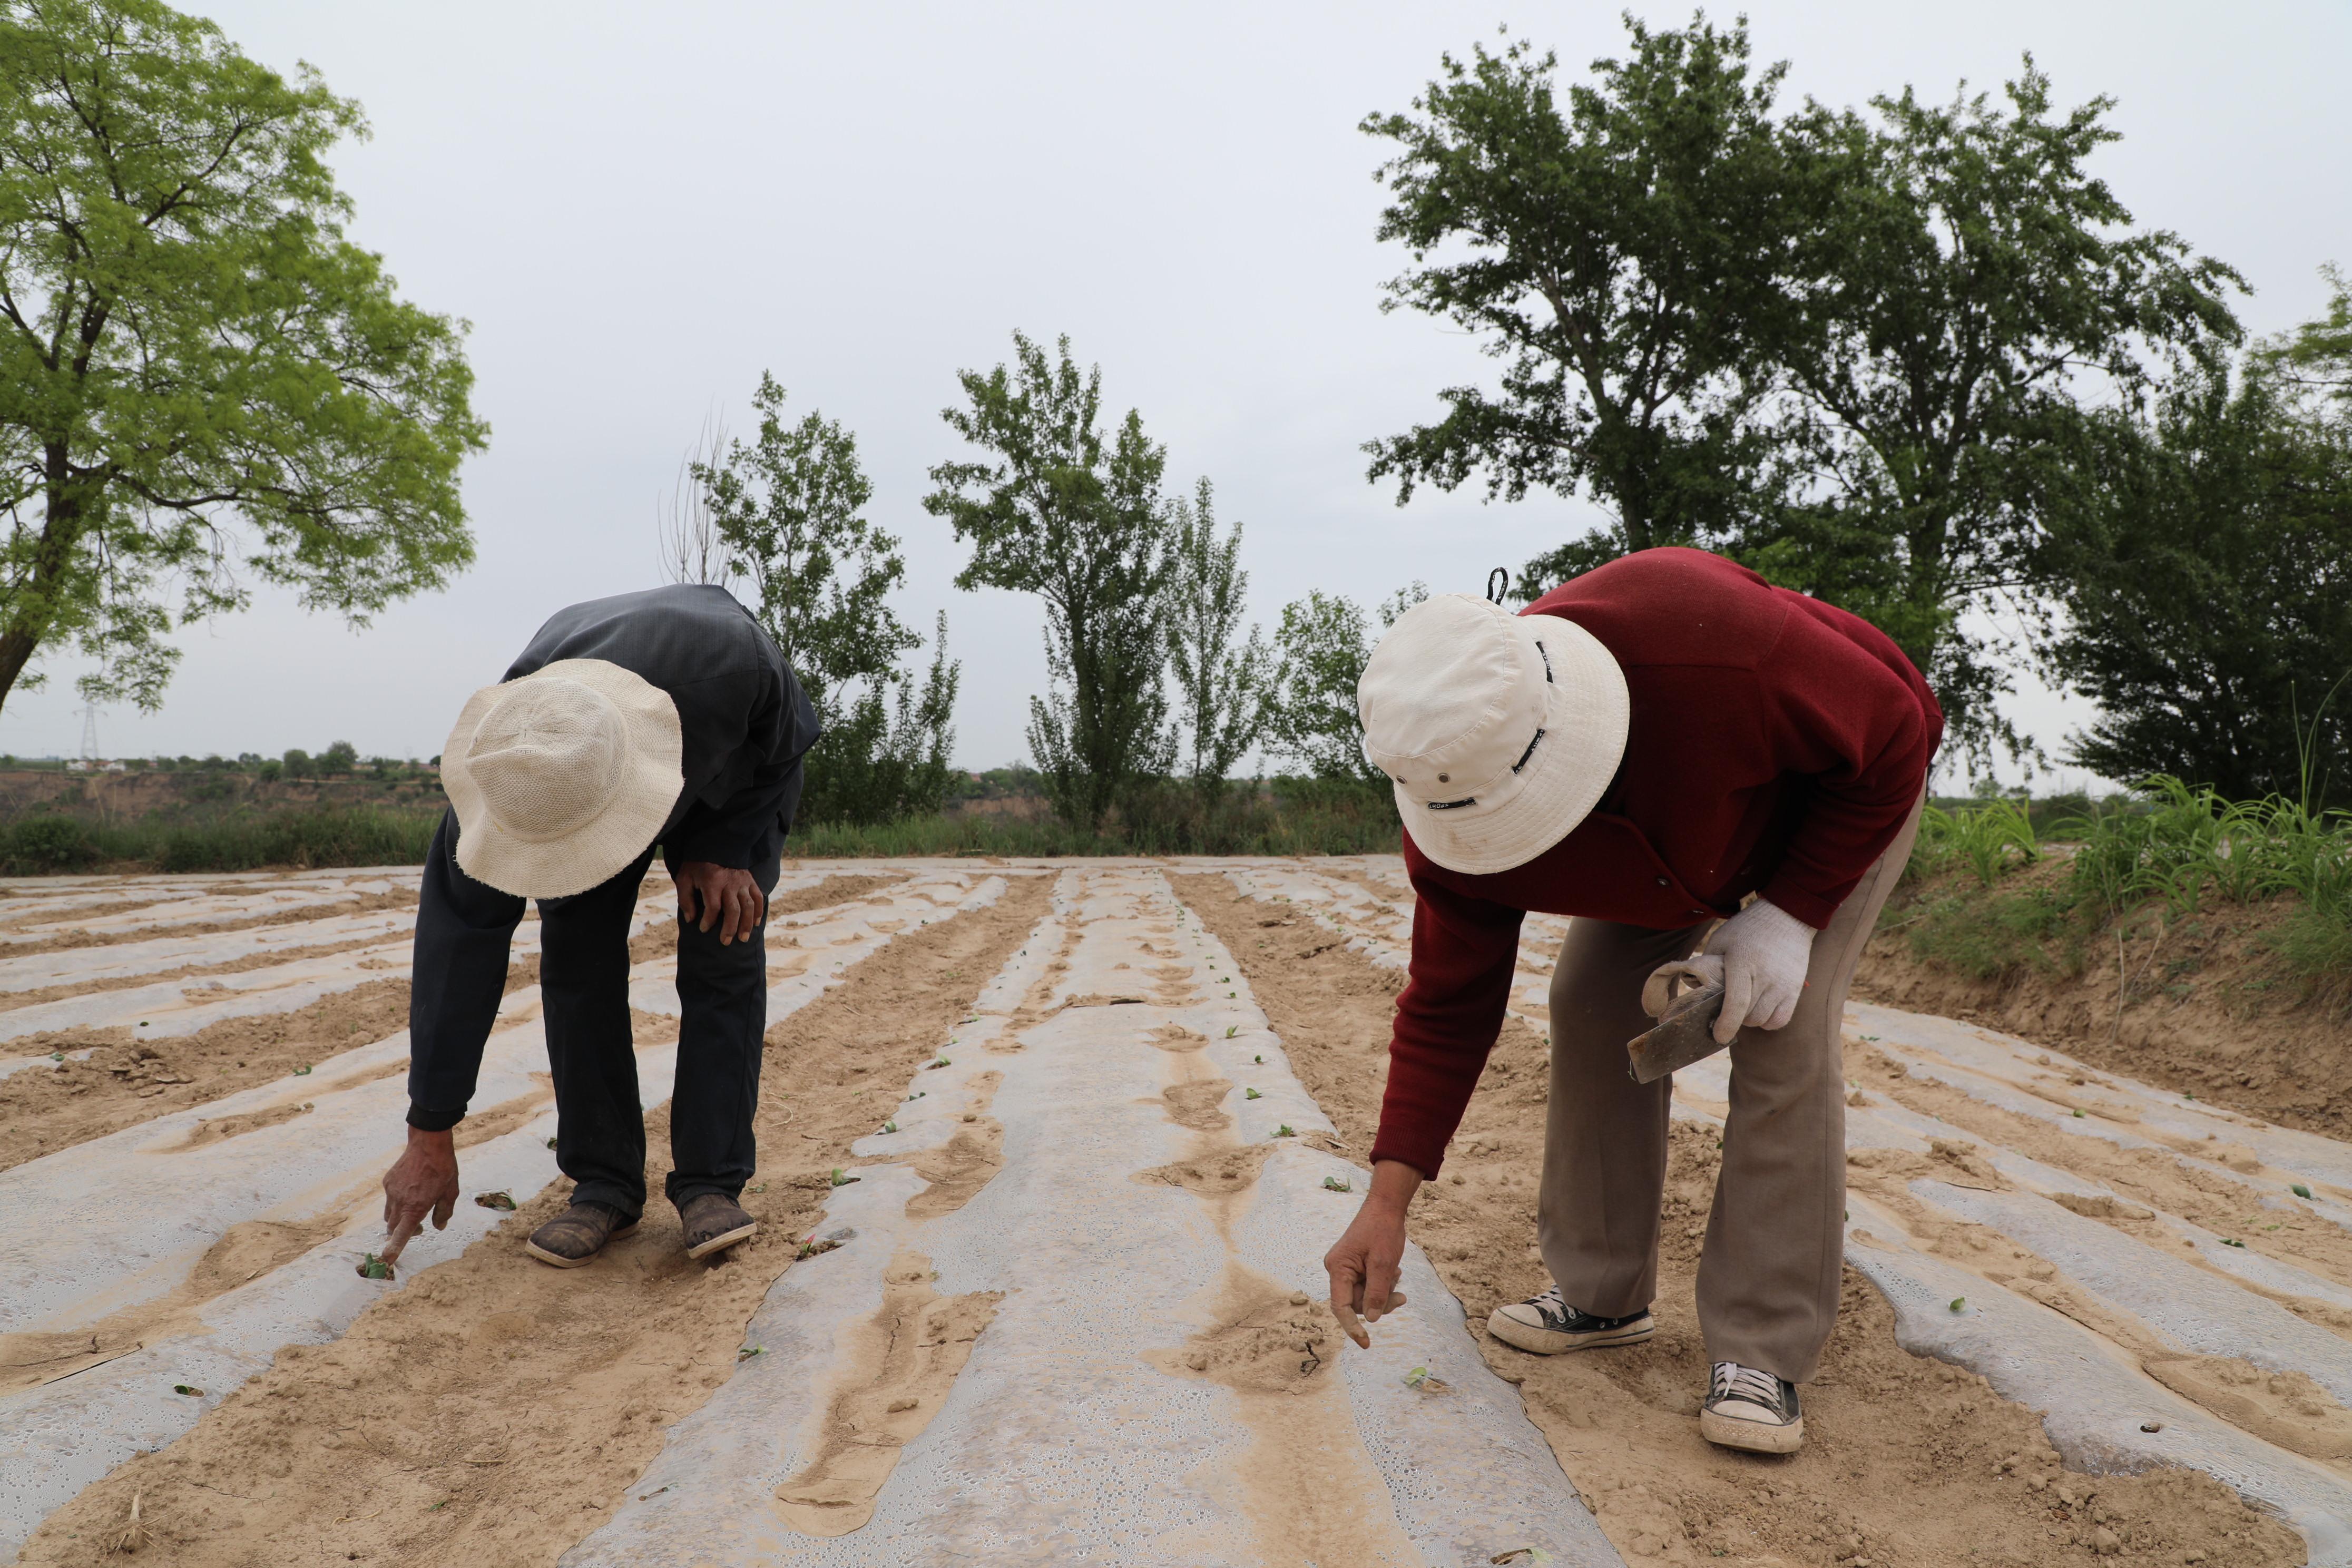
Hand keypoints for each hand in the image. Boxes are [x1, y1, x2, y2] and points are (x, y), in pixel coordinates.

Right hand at [380, 1126, 458, 1263]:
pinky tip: (411, 1189)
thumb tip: (438, 1227)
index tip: (386, 1261)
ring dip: (398, 1219)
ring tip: (415, 1208)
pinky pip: (389, 1198)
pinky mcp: (388, 1181)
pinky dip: (397, 1200)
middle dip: (401, 1233)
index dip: (393, 1250)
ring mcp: (391, 1191)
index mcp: (415, 1208)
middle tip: (419, 1227)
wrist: (428, 1143)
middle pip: (392, 1228)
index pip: (401, 1235)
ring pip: (388, 1214)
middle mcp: (400, 1202)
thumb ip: (444, 1212)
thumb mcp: (451, 1192)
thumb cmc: (443, 1168)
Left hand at [674, 860, 765, 944]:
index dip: (708, 921)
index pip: (713, 907)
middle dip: (729, 928)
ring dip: (746, 924)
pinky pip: (758, 898)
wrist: (716, 845)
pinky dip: (758, 912)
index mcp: (712, 881)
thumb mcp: (684, 878)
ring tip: (743, 938)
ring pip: (748, 906)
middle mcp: (730, 882)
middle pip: (733, 910)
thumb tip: (691, 919)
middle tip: (725, 942)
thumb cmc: (697, 865)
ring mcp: (743, 881)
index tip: (703, 929)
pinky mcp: (750, 880)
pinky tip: (755, 924)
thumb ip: (685, 899)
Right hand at [1324, 1159, 1418, 1347]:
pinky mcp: (1354, 1266)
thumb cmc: (1383, 1230)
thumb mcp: (1384, 1264)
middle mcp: (1337, 1269)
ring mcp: (1345, 1268)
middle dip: (1379, 1303)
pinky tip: (1394, 1270)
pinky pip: (1367, 1285)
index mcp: (1338, 1268)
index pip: (1341, 1307)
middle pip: (1356, 1303)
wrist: (1386, 1206)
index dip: (1353, 1328)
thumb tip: (1371, 1320)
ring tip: (1398, 1274)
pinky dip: (1382, 1283)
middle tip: (1402, 1297)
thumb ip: (1377, 1293)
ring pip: (1364, 1296)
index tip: (1366, 1344)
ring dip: (1384, 1292)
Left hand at [1691, 897, 1816, 1043]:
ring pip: (1763, 1020)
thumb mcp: (1720, 940)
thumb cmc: (1747, 928)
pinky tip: (1760, 1009)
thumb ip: (1708, 965)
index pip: (1736, 1003)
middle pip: (1747, 1015)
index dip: (1726, 1024)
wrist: (1786, 917)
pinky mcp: (1795, 989)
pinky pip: (1781, 1019)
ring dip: (1749, 1019)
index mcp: (1742, 962)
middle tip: (1725, 1008)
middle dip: (1733, 1018)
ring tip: (1743, 1005)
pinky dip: (1768, 1021)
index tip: (1718, 1036)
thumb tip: (1694, 987)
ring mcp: (1783, 984)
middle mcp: (1765, 976)